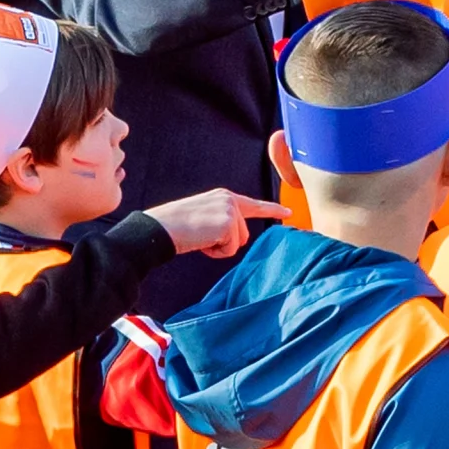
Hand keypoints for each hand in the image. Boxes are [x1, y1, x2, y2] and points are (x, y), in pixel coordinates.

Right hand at [144, 188, 288, 257]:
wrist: (159, 228)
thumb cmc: (173, 226)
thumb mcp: (202, 215)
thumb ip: (221, 219)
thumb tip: (234, 236)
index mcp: (223, 196)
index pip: (253, 204)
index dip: (272, 209)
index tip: (289, 212)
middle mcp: (229, 199)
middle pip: (243, 233)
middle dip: (225, 241)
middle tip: (200, 236)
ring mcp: (230, 211)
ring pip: (238, 242)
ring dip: (219, 247)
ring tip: (199, 238)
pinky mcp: (228, 224)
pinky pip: (230, 250)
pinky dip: (216, 252)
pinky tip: (200, 242)